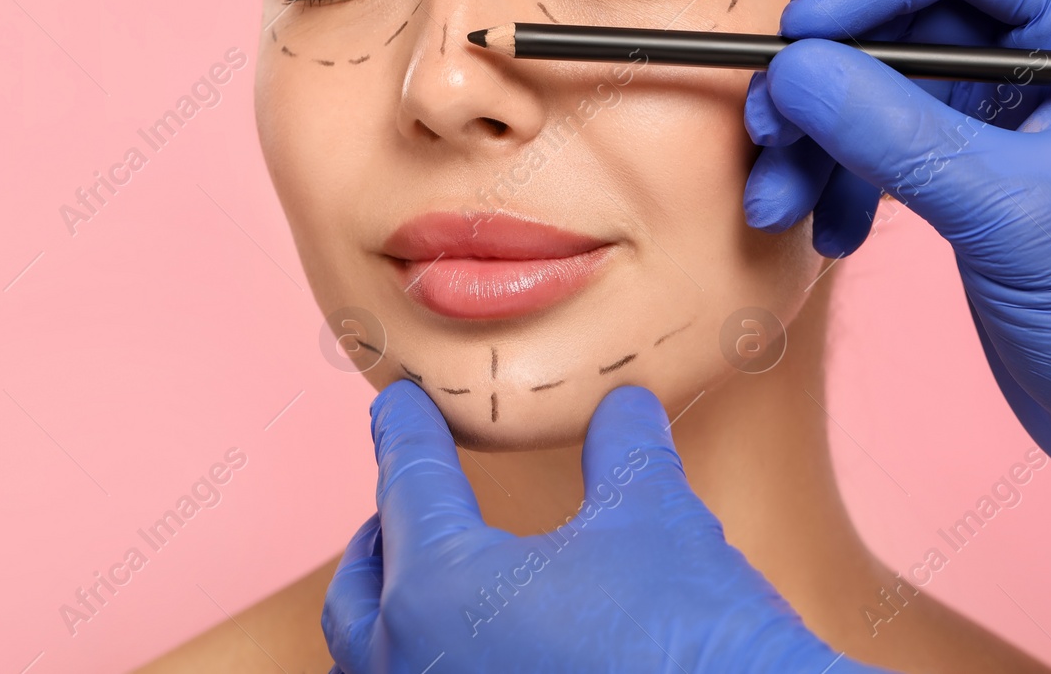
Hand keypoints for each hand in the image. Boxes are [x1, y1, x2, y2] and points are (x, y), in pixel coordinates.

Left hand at [322, 380, 886, 672]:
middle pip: (360, 591)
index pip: (409, 486)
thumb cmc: (691, 637)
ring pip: (372, 665)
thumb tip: (625, 405)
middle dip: (378, 540)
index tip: (397, 403)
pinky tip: (473, 657)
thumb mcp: (655, 519)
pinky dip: (423, 667)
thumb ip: (624, 451)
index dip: (405, 432)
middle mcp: (412, 667)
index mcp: (438, 588)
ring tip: (418, 589)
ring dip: (386, 617)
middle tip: (399, 507)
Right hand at [742, 0, 1050, 582]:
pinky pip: (879, 143)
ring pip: (879, 82)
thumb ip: (896, 135)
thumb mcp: (1010, 216)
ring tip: (779, 203)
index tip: (799, 37)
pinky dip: (839, 180)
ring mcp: (1007, 115)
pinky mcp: (973, 172)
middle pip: (905, 14)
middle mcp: (1050, 56)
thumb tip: (793, 71)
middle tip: (768, 129)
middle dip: (827, 75)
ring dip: (817, 137)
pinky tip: (831, 233)